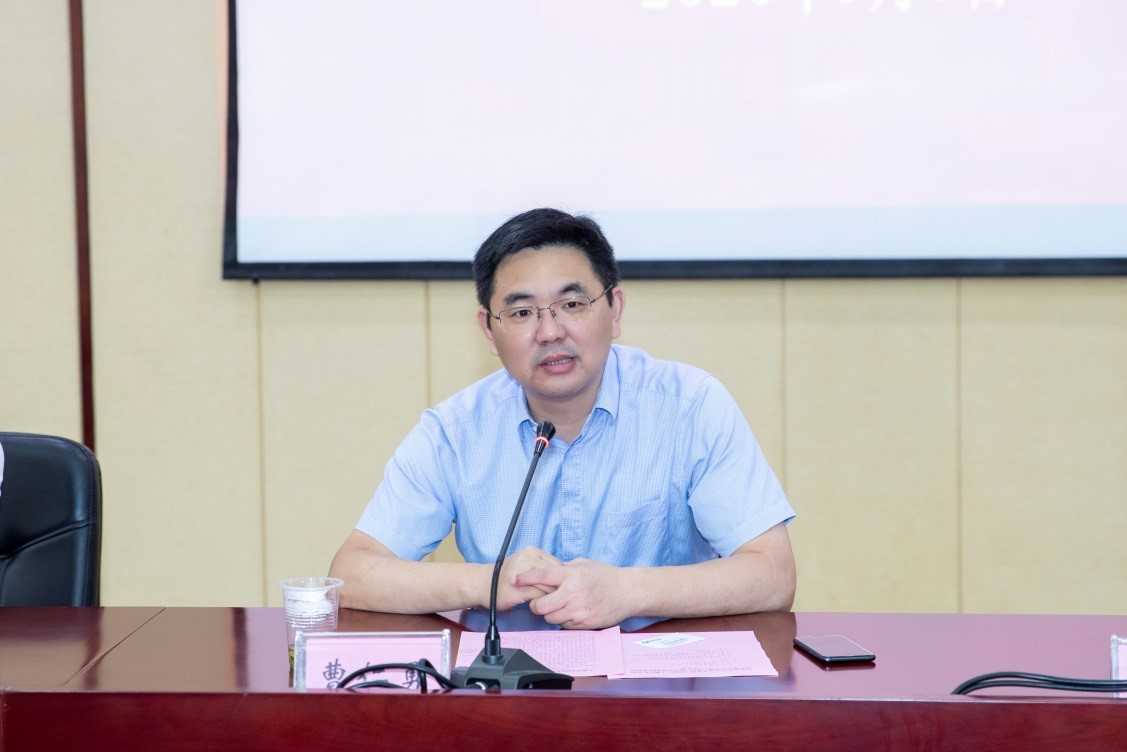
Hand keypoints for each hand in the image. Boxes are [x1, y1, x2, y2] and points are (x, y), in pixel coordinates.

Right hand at [493, 546, 560, 610]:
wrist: (482, 584)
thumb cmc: (506, 576)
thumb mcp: (525, 564)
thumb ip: (542, 567)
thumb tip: (564, 576)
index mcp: (531, 552)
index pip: (557, 564)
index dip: (562, 578)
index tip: (563, 587)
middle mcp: (528, 560)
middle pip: (554, 575)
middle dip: (560, 588)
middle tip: (562, 597)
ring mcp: (522, 574)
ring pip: (548, 586)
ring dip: (552, 596)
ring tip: (553, 602)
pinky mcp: (518, 589)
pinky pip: (539, 596)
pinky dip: (543, 602)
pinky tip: (542, 605)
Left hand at [516, 558, 631, 629]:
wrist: (627, 592)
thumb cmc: (606, 576)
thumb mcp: (583, 564)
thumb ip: (564, 569)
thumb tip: (548, 573)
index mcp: (570, 575)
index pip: (541, 576)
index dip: (524, 578)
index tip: (513, 580)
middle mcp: (572, 593)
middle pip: (540, 606)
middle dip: (536, 604)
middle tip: (539, 602)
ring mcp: (578, 610)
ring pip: (550, 618)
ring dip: (550, 614)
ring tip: (558, 606)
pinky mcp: (584, 623)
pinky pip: (564, 626)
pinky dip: (564, 621)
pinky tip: (571, 612)